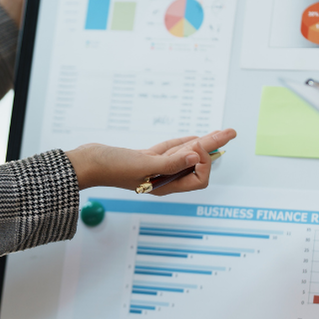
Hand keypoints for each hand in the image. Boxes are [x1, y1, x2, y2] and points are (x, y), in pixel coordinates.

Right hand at [66, 128, 236, 192]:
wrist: (87, 162)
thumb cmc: (111, 167)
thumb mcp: (143, 165)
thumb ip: (171, 162)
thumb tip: (197, 155)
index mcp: (165, 185)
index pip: (197, 177)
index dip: (203, 161)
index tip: (197, 148)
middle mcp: (164, 178)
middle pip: (196, 163)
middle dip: (214, 147)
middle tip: (230, 132)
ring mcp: (155, 167)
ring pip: (185, 153)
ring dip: (203, 142)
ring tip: (221, 132)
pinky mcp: (145, 157)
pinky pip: (170, 150)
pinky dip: (183, 143)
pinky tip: (194, 138)